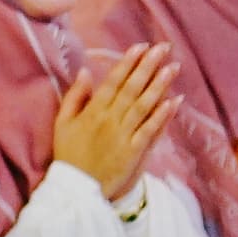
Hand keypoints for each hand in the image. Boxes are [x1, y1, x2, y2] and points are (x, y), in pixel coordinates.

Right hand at [51, 44, 177, 202]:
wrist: (75, 190)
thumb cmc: (69, 155)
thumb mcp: (62, 123)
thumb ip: (74, 96)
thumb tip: (86, 71)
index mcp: (92, 111)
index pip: (113, 81)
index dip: (128, 62)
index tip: (141, 46)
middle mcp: (110, 119)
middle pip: (131, 88)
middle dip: (148, 66)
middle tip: (163, 48)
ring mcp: (123, 135)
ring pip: (143, 105)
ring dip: (159, 85)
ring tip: (173, 68)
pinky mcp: (134, 151)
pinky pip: (150, 130)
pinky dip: (163, 115)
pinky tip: (175, 101)